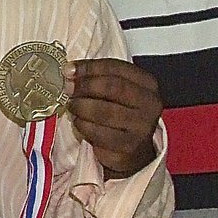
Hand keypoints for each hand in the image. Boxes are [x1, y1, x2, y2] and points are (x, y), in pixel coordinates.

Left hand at [65, 58, 161, 177]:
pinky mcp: (128, 146)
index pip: (116, 68)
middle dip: (84, 86)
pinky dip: (82, 125)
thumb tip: (70, 71)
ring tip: (72, 106)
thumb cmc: (121, 116)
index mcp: (147, 84)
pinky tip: (78, 122)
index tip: (69, 69)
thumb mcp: (117, 93)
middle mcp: (149, 103)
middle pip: (112, 87)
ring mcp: (141, 126)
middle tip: (68, 88)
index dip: (89, 67)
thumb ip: (99, 78)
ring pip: (103, 110)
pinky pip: (97, 131)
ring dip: (80, 106)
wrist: (133, 151)